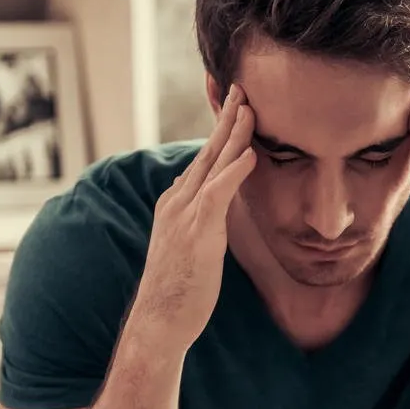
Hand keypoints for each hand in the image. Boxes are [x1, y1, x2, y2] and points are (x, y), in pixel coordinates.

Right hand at [129, 83, 256, 351]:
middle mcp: (177, 201)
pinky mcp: (196, 232)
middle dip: (224, 117)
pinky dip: (234, 171)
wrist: (158, 321)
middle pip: (206, 150)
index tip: (235, 105)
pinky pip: (218, 194)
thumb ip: (197, 217)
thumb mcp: (189, 245)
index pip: (203, 157)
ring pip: (212, 164)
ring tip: (250, 106)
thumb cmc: (178, 290)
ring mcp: (184, 214)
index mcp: (177, 203)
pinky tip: (251, 154)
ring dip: (232, 133)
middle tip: (240, 87)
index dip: (220, 130)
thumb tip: (201, 194)